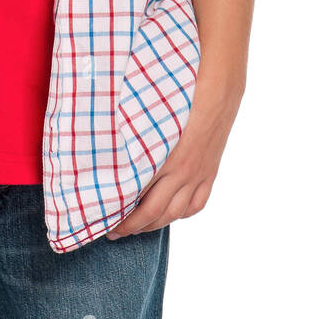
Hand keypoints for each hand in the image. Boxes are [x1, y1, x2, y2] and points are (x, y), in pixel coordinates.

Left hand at [106, 85, 241, 238]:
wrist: (218, 86)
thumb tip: (108, 144)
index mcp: (163, 156)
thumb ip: (132, 133)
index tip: (100, 213)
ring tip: (136, 230)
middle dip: (130, 226)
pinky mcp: (210, 172)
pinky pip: (196, 204)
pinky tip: (169, 216)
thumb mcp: (150, 112)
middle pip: (153, 211)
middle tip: (112, 232)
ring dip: (153, 226)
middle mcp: (182, 171)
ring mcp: (198, 174)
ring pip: (174, 213)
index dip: (118, 207)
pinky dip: (181, 214)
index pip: (136, 194)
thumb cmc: (180, 93)